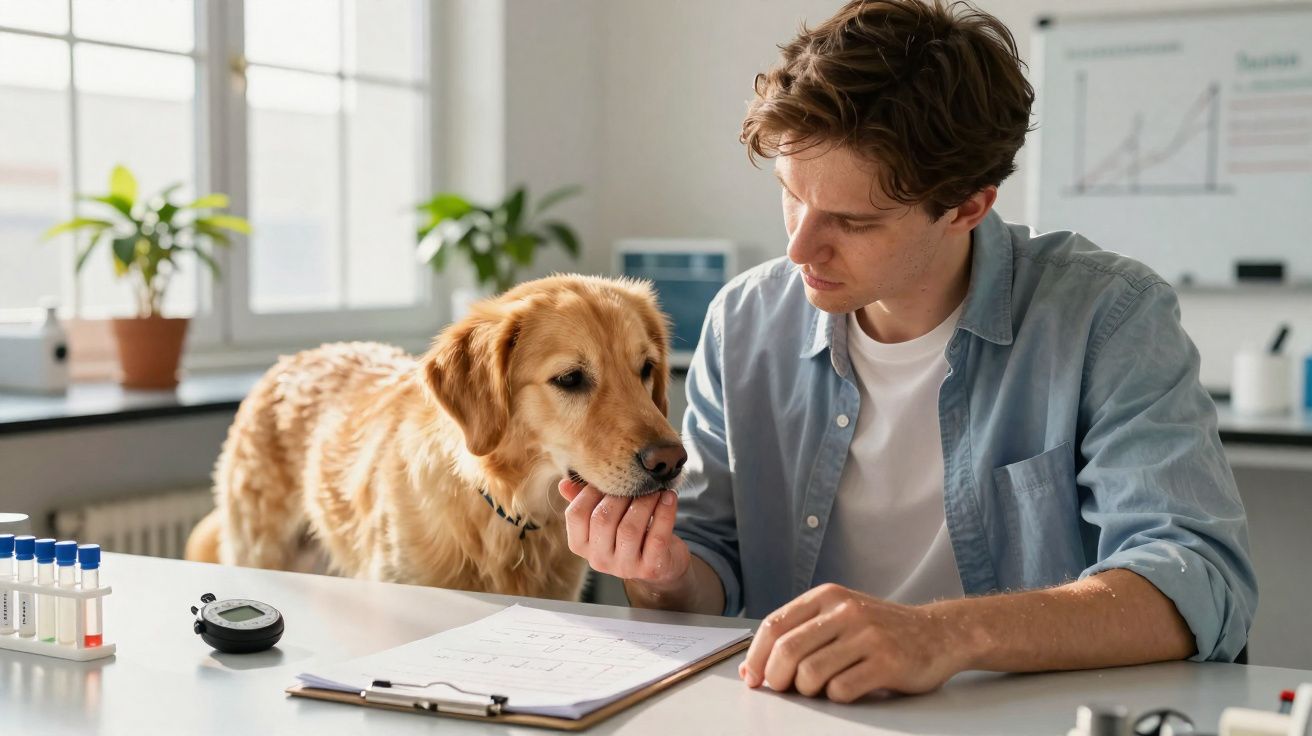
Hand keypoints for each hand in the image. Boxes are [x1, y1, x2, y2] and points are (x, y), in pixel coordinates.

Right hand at [558, 478, 690, 588]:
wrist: (661, 564)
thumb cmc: (629, 533)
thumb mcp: (606, 518)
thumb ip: (585, 501)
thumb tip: (564, 483)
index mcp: (580, 545)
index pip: (575, 514)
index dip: (591, 491)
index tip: (609, 477)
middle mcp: (598, 559)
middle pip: (603, 519)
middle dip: (621, 494)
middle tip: (636, 481)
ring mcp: (624, 567)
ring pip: (630, 529)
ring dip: (644, 502)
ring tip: (655, 488)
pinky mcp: (651, 568)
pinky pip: (657, 537)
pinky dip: (665, 513)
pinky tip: (669, 497)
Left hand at [738, 583, 967, 701]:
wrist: (938, 633)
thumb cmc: (881, 629)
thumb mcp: (839, 615)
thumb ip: (800, 633)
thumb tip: (753, 667)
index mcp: (828, 596)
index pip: (775, 625)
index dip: (756, 656)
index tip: (753, 677)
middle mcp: (845, 611)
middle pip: (787, 651)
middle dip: (776, 678)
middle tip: (783, 689)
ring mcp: (867, 635)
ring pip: (810, 673)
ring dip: (807, 690)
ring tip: (821, 687)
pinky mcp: (887, 662)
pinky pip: (841, 690)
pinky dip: (836, 697)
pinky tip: (848, 688)